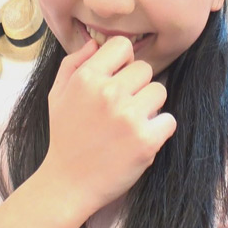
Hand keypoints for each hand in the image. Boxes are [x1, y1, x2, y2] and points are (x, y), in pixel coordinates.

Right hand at [39, 37, 176, 214]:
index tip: (117, 78)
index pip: (122, 45)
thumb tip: (95, 43)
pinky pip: (169, 119)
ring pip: (160, 91)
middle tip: (122, 107)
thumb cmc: (64, 136)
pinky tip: (141, 138)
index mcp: (87, 78)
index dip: (123, 61)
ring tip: (132, 123)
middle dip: (137, 86)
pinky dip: (160, 129)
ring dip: (150, 106)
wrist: (67, 183)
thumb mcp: (57, 94)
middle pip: (145, 69)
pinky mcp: (146, 140)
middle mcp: (108, 93)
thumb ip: (73, 63)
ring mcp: (129, 117)